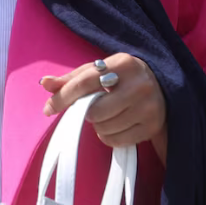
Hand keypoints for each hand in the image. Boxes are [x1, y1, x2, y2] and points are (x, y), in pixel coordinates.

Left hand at [40, 53, 168, 160]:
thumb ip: (71, 79)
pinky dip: (108, 136)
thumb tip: (44, 83)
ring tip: (107, 114)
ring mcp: (148, 107)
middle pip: (94, 111)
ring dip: (98, 125)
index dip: (63, 97)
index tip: (48, 109)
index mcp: (123, 63)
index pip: (85, 82)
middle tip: (93, 107)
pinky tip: (116, 124)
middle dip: (87, 112)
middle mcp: (139, 84)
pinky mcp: (151, 127)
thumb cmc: (121, 77)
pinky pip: (115, 141)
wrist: (162, 86)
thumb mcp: (99, 71)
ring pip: (104, 128)